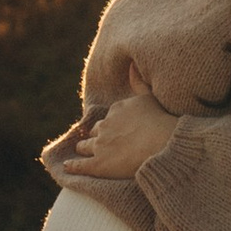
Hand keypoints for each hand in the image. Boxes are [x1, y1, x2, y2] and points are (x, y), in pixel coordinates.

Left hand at [55, 84, 182, 179]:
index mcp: (116, 109)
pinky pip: (80, 165)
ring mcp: (100, 145)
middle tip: (98, 140)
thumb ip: (138, 82)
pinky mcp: (98, 165)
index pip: (108, 117)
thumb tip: (131, 64)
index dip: (110, 123)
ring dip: (83, 147)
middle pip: (95, 131)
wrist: (163, 145)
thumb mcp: (149, 96)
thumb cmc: (161, 121)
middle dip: (96, 135)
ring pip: (85, 146)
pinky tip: (67, 166)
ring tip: (81, 150)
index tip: (113, 127)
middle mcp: (104, 126)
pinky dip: (72, 165)